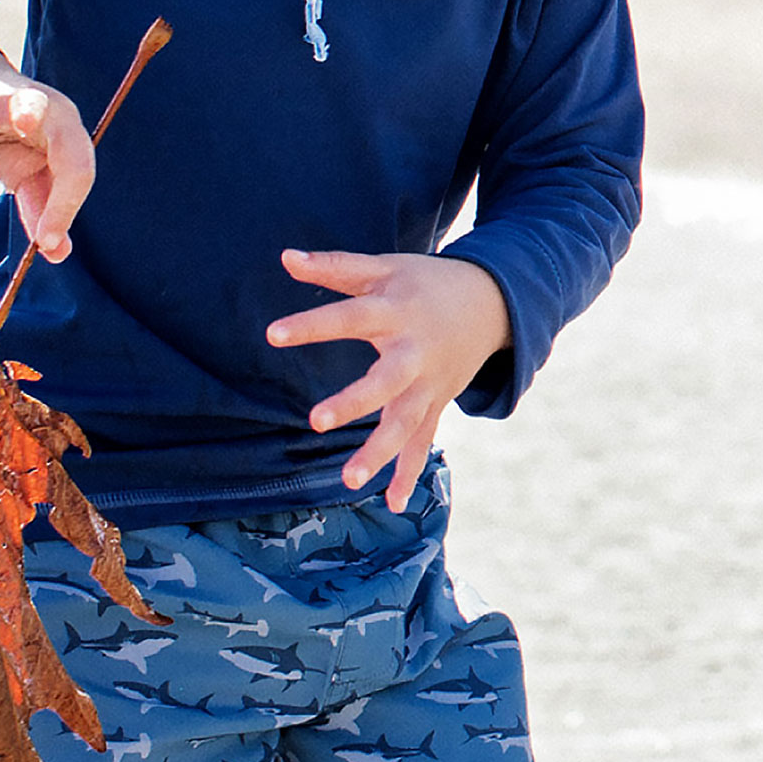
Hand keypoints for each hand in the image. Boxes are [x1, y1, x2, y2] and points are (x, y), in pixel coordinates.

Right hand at [0, 47, 93, 260]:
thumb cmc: (28, 145)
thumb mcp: (39, 177)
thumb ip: (47, 210)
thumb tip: (56, 252)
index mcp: (63, 127)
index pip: (73, 166)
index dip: (63, 206)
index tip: (46, 243)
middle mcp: (34, 105)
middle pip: (35, 105)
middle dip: (29, 112)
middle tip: (24, 122)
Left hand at [266, 249, 510, 510]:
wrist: (490, 303)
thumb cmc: (423, 283)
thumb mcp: (384, 267)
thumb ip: (335, 267)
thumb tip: (284, 257)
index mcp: (395, 312)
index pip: (349, 317)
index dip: (311, 325)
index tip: (272, 335)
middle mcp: (413, 353)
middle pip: (384, 382)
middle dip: (354, 402)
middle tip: (316, 421)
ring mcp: (428, 384)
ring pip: (405, 423)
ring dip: (380, 454)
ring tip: (349, 481)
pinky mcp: (435, 404)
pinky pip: (422, 442)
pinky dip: (411, 473)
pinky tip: (394, 504)